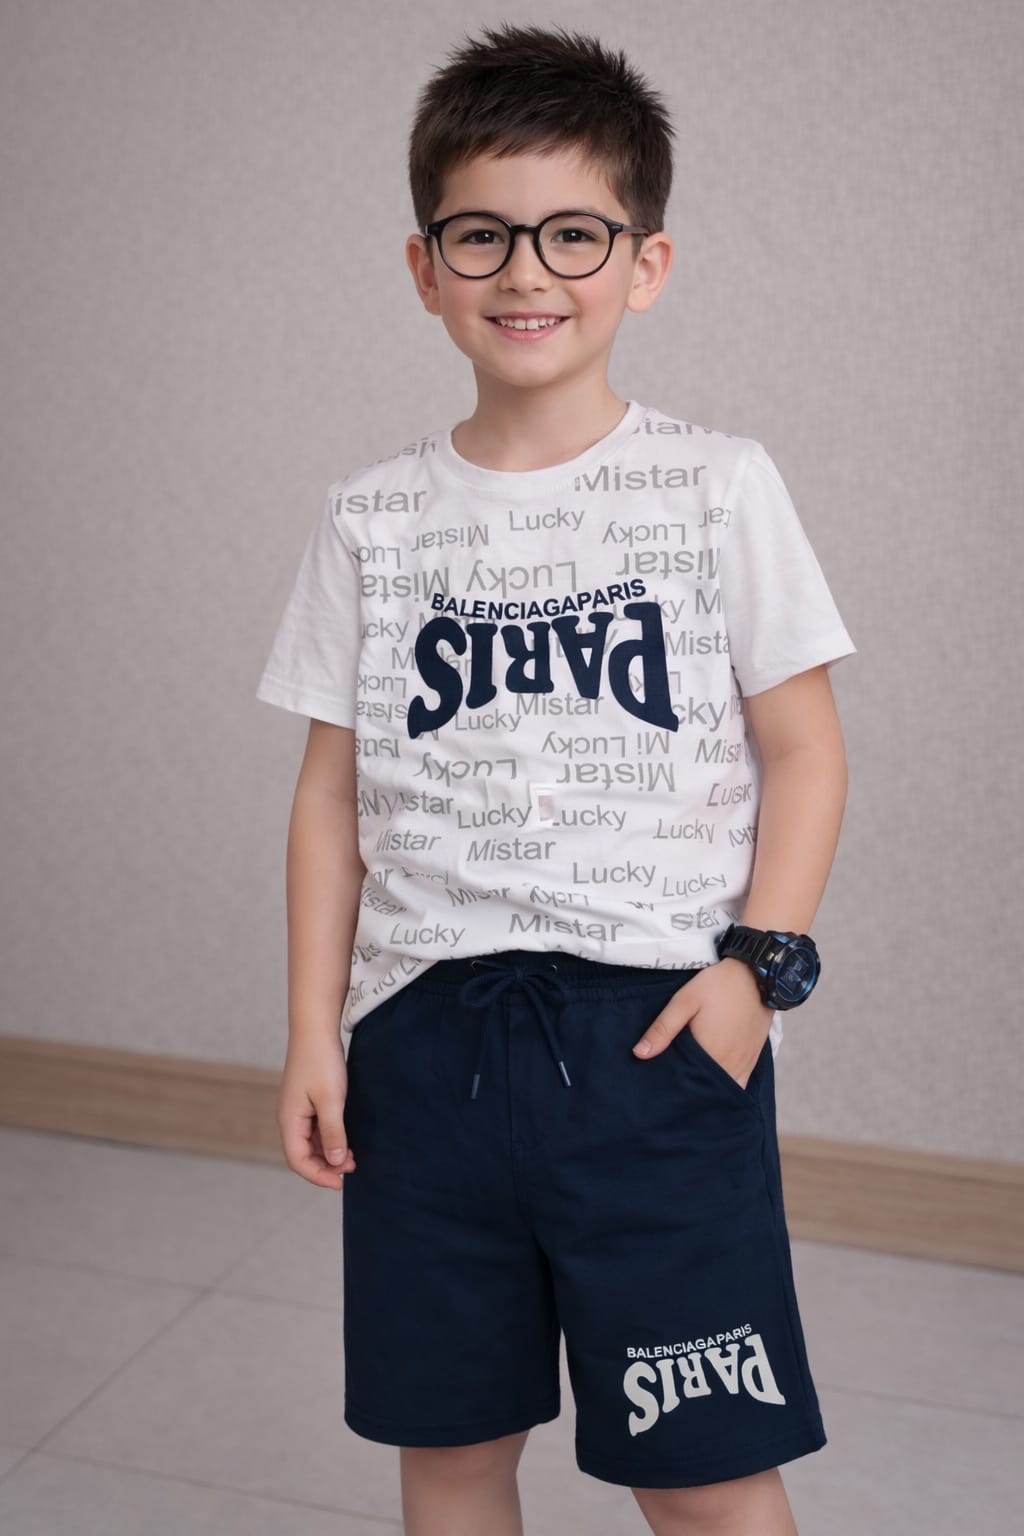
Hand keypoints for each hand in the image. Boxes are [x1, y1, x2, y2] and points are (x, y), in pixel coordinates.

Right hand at [277, 1034, 356, 1188]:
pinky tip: (347, 1138)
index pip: (298, 1161)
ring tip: (353, 1156)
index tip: (342, 1182)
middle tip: (353, 1168)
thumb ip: (333, 1133)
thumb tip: (335, 1163)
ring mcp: (298, 1110)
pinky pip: (316, 1129)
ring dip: (330, 1153)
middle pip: (303, 1155)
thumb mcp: (331, 1100)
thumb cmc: (321, 1061)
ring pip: (311, 1143)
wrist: (316, 1028)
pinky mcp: (307, 1102)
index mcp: (289, 1121)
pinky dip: (330, 1138)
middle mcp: (290, 1118)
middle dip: (326, 1166)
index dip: (319, 1176)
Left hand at [632, 958, 773, 1088]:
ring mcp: (743, 1065)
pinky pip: (738, 1084)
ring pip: (722, 1091)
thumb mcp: (684, 1001)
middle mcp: (728, 1066)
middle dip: (688, 1091)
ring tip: (690, 1082)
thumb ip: (663, 1029)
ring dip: (707, 1089)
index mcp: (709, 1054)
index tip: (659, 1084)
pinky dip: (725, 1086)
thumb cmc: (718, 986)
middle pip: (704, 1090)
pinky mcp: (752, 1060)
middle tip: (671, 1084)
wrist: (757, 975)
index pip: (685, 1084)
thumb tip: (639, 1054)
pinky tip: (712, 1078)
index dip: (671, 1086)